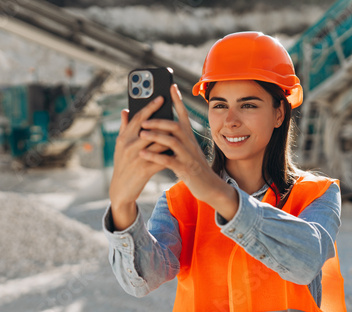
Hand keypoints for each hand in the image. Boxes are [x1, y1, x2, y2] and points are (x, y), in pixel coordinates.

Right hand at [109, 96, 170, 229]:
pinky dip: (171, 153)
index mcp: (124, 138)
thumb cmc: (123, 165)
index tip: (161, 97)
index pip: (139, 118)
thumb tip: (125, 110)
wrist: (121, 190)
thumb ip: (124, 127)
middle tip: (175, 107)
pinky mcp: (144, 170)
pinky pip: (162, 158)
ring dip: (170, 136)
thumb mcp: (121, 146)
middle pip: (149, 127)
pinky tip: (180, 148)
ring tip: (181, 128)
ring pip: (158, 142)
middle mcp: (129, 146)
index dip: (150, 107)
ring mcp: (137, 158)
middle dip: (162, 116)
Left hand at [138, 85, 238, 219]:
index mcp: (189, 136)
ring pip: (172, 141)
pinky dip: (154, 156)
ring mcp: (188, 156)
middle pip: (175, 126)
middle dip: (159, 120)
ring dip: (155, 136)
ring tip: (141, 134)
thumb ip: (177, 137)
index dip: (177, 100)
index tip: (170, 86)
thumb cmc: (194, 166)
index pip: (184, 114)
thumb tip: (163, 125)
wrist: (210, 186)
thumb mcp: (188, 149)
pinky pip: (168, 161)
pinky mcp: (185, 169)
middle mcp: (190, 143)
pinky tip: (143, 153)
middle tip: (144, 119)